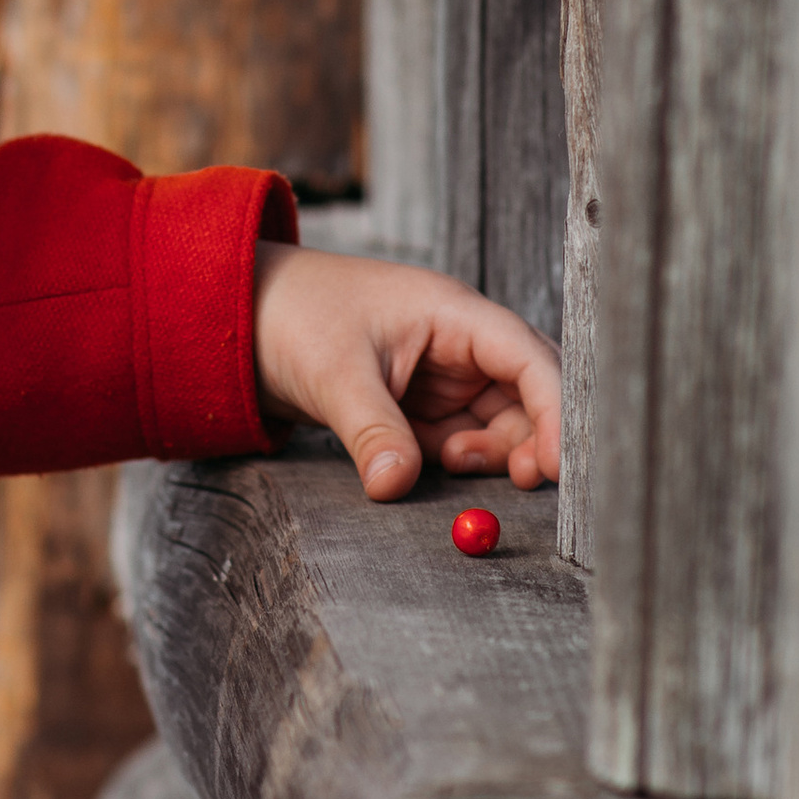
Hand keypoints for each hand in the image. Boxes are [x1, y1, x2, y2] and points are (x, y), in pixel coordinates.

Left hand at [251, 243, 560, 501]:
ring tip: (450, 462)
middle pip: (524, 396)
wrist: (238, 316)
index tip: (560, 463)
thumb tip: (396, 486)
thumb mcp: (334, 374)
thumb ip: (372, 431)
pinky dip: (456, 461)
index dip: (554, 409)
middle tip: (521, 481)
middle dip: (529, 439)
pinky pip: (458, 439)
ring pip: (496, 424)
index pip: (527, 358)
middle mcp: (459, 342)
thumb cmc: (293, 315)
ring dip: (489, 454)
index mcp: (452, 312)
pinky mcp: (419, 405)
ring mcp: (442, 375)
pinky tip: (428, 464)